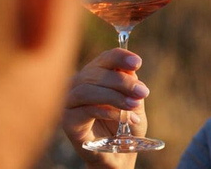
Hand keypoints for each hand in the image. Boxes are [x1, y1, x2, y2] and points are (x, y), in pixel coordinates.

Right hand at [63, 48, 149, 168]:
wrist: (118, 155)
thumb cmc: (125, 126)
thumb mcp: (134, 101)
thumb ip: (131, 85)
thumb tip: (131, 70)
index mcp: (95, 74)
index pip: (105, 58)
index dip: (120, 56)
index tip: (137, 62)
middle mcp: (78, 84)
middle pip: (96, 72)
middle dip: (122, 81)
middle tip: (143, 92)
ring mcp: (69, 102)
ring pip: (88, 89)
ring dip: (115, 96)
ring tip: (134, 105)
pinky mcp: (68, 121)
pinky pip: (86, 110)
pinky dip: (107, 111)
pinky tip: (123, 117)